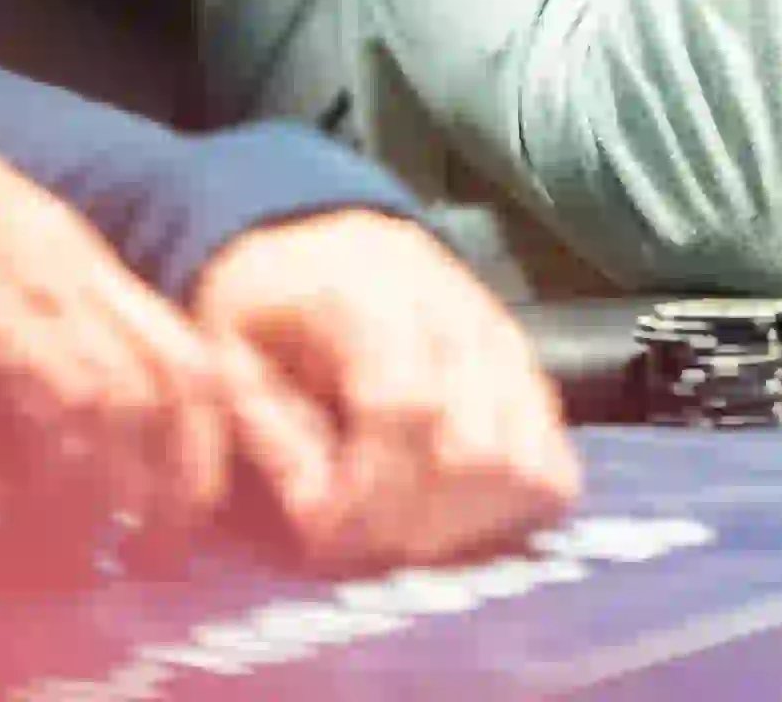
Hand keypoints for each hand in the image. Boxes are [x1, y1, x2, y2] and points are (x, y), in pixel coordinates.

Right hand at [0, 40, 241, 542]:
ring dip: (128, 482)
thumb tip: (9, 448)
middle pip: (182, 376)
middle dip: (188, 467)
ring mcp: (46, 289)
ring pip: (130, 398)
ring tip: (110, 547)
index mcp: (88, 263)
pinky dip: (62, 468)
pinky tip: (43, 515)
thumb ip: (10, 348)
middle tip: (168, 543)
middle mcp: (85, 274)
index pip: (187, 348)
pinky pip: (59, 403)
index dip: (206, 428)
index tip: (194, 495)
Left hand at [190, 210, 580, 572]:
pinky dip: (510, 507)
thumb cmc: (268, 305)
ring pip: (521, 461)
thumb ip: (265, 423)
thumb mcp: (226, 346)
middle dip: (410, 518)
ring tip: (405, 528)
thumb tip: (319, 506)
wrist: (322, 242)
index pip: (401, 405)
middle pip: (471, 448)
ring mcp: (505, 342)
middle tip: (361, 539)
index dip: (368, 488)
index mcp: (371, 289)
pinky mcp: (532, 376)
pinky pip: (554, 466)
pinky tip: (454, 510)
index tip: (324, 530)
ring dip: (459, 521)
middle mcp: (455, 308)